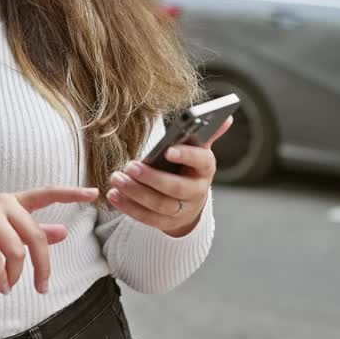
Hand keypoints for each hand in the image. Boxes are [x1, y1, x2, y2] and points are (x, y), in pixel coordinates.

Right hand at [0, 186, 98, 293]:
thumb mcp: (1, 227)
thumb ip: (31, 229)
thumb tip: (63, 231)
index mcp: (13, 202)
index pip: (46, 193)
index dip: (70, 194)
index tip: (94, 194)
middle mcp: (2, 202)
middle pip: (35, 236)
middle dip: (42, 265)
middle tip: (42, 287)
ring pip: (16, 250)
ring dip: (16, 275)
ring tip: (10, 285)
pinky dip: (1, 277)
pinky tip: (2, 286)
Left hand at [105, 116, 232, 236]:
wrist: (190, 202)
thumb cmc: (189, 167)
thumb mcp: (198, 150)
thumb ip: (206, 133)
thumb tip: (226, 116)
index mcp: (206, 169)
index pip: (201, 161)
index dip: (186, 156)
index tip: (168, 150)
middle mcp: (196, 192)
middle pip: (176, 188)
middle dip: (152, 178)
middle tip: (130, 166)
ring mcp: (181, 210)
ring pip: (159, 205)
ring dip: (135, 193)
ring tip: (116, 178)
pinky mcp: (165, 222)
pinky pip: (146, 217)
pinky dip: (128, 207)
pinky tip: (113, 195)